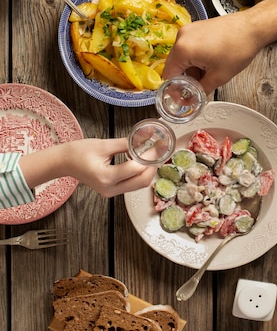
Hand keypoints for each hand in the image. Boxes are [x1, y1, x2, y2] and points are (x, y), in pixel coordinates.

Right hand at [19, 138, 155, 197]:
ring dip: (148, 171)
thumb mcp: (104, 144)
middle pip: (141, 182)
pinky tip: (141, 162)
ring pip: (139, 185)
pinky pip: (132, 185)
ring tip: (152, 155)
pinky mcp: (111, 191)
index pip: (135, 169)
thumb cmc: (79, 152)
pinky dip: (140, 174)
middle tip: (159, 151)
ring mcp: (110, 192)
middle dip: (153, 166)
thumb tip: (145, 137)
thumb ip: (127, 142)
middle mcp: (109, 189)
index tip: (158, 146)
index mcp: (106, 176)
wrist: (64, 162)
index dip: (149, 157)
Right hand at [163, 0, 276, 93]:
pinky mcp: (196, 27)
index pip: (169, 74)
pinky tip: (210, 62)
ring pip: (182, 56)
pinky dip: (196, 57)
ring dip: (192, 68)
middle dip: (186, 78)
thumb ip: (201, 90)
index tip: (185, 96)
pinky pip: (189, 46)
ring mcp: (188, 30)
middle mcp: (181, 37)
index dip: (175, 89)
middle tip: (200, 87)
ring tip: (209, 73)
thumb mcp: (218, 77)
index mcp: (183, 49)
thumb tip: (192, 99)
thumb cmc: (237, 50)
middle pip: (174, 65)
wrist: (252, 27)